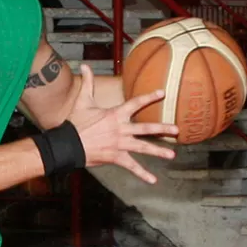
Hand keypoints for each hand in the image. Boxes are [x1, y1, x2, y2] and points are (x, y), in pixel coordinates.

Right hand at [68, 64, 178, 183]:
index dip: (149, 97)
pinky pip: (131, 166)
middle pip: (146, 128)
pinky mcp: (116, 157)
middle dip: (163, 129)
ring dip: (158, 151)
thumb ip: (88, 83)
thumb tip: (85, 65)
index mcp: (115, 115)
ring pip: (143, 148)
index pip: (136, 103)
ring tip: (171, 155)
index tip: (163, 93)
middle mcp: (121, 129)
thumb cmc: (75, 122)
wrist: (68, 143)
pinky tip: (153, 180)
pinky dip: (142, 174)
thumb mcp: (82, 101)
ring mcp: (120, 144)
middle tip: (177, 130)